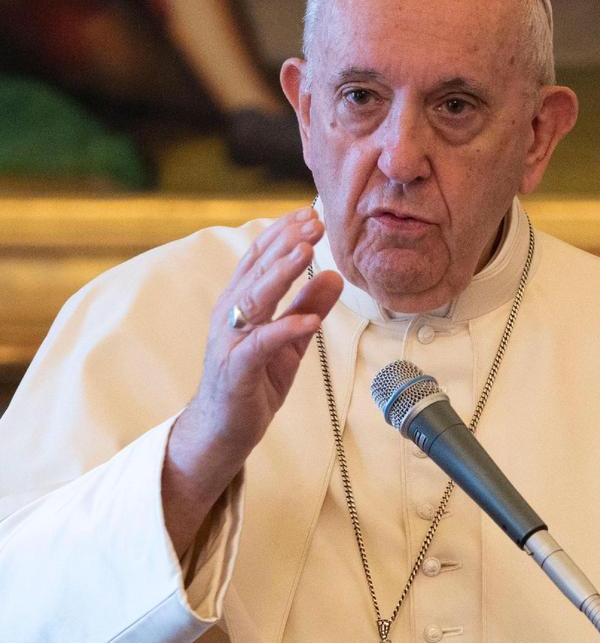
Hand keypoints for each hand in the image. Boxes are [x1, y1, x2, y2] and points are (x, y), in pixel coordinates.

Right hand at [162, 206, 342, 553]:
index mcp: (239, 303)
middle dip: (285, 242)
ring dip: (280, 273)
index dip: (283, 234)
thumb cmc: (253, 381)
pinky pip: (261, 345)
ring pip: (254, 299)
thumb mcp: (288, 341)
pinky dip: (284, 329)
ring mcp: (230, 342)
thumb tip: (333, 274)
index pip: (259, 258)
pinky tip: (308, 320)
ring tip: (306, 251)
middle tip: (313, 220)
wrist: (223, 429)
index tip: (310, 213)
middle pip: (256, 270)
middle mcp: (230, 315)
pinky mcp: (236, 370)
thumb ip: (308, 306)